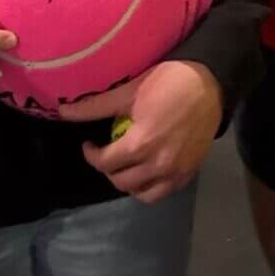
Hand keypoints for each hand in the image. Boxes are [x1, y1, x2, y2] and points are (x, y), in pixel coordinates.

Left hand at [60, 60, 221, 202]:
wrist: (211, 83)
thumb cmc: (169, 81)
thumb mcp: (130, 90)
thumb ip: (96, 106)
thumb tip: (62, 111)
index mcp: (141, 143)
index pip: (105, 163)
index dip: (92, 155)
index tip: (89, 144)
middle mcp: (158, 164)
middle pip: (121, 181)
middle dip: (108, 169)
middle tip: (107, 153)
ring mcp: (176, 171)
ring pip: (142, 194)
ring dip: (128, 183)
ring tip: (126, 166)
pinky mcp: (190, 172)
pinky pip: (164, 192)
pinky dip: (151, 187)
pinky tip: (147, 171)